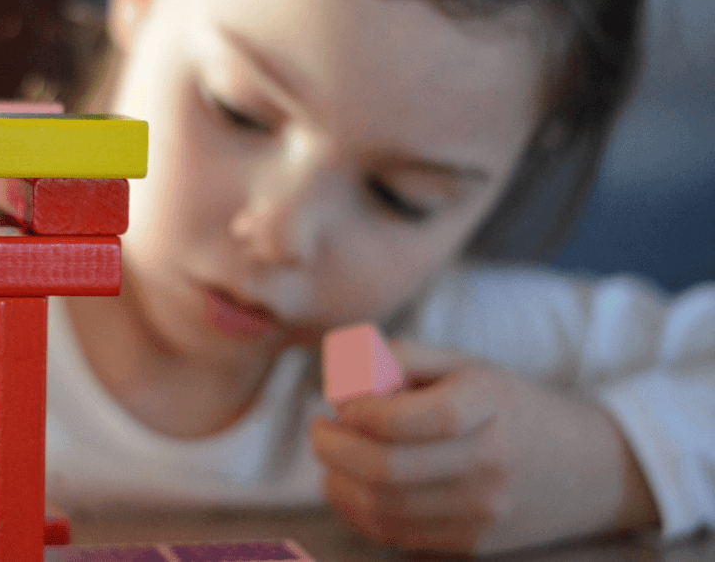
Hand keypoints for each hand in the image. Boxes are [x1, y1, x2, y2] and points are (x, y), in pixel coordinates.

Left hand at [311, 339, 659, 554]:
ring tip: (329, 456)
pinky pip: (395, 534)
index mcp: (489, 406)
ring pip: (383, 508)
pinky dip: (356, 510)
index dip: (363, 411)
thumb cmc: (507, 405)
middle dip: (334, 448)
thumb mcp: (465, 364)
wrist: (585, 468)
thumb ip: (401, 359)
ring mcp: (482, 513)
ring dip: (337, 481)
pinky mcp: (471, 544)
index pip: (414, 418)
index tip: (340, 403)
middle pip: (388, 469)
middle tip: (318, 429)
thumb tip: (342, 378)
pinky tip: (345, 485)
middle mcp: (489, 464)